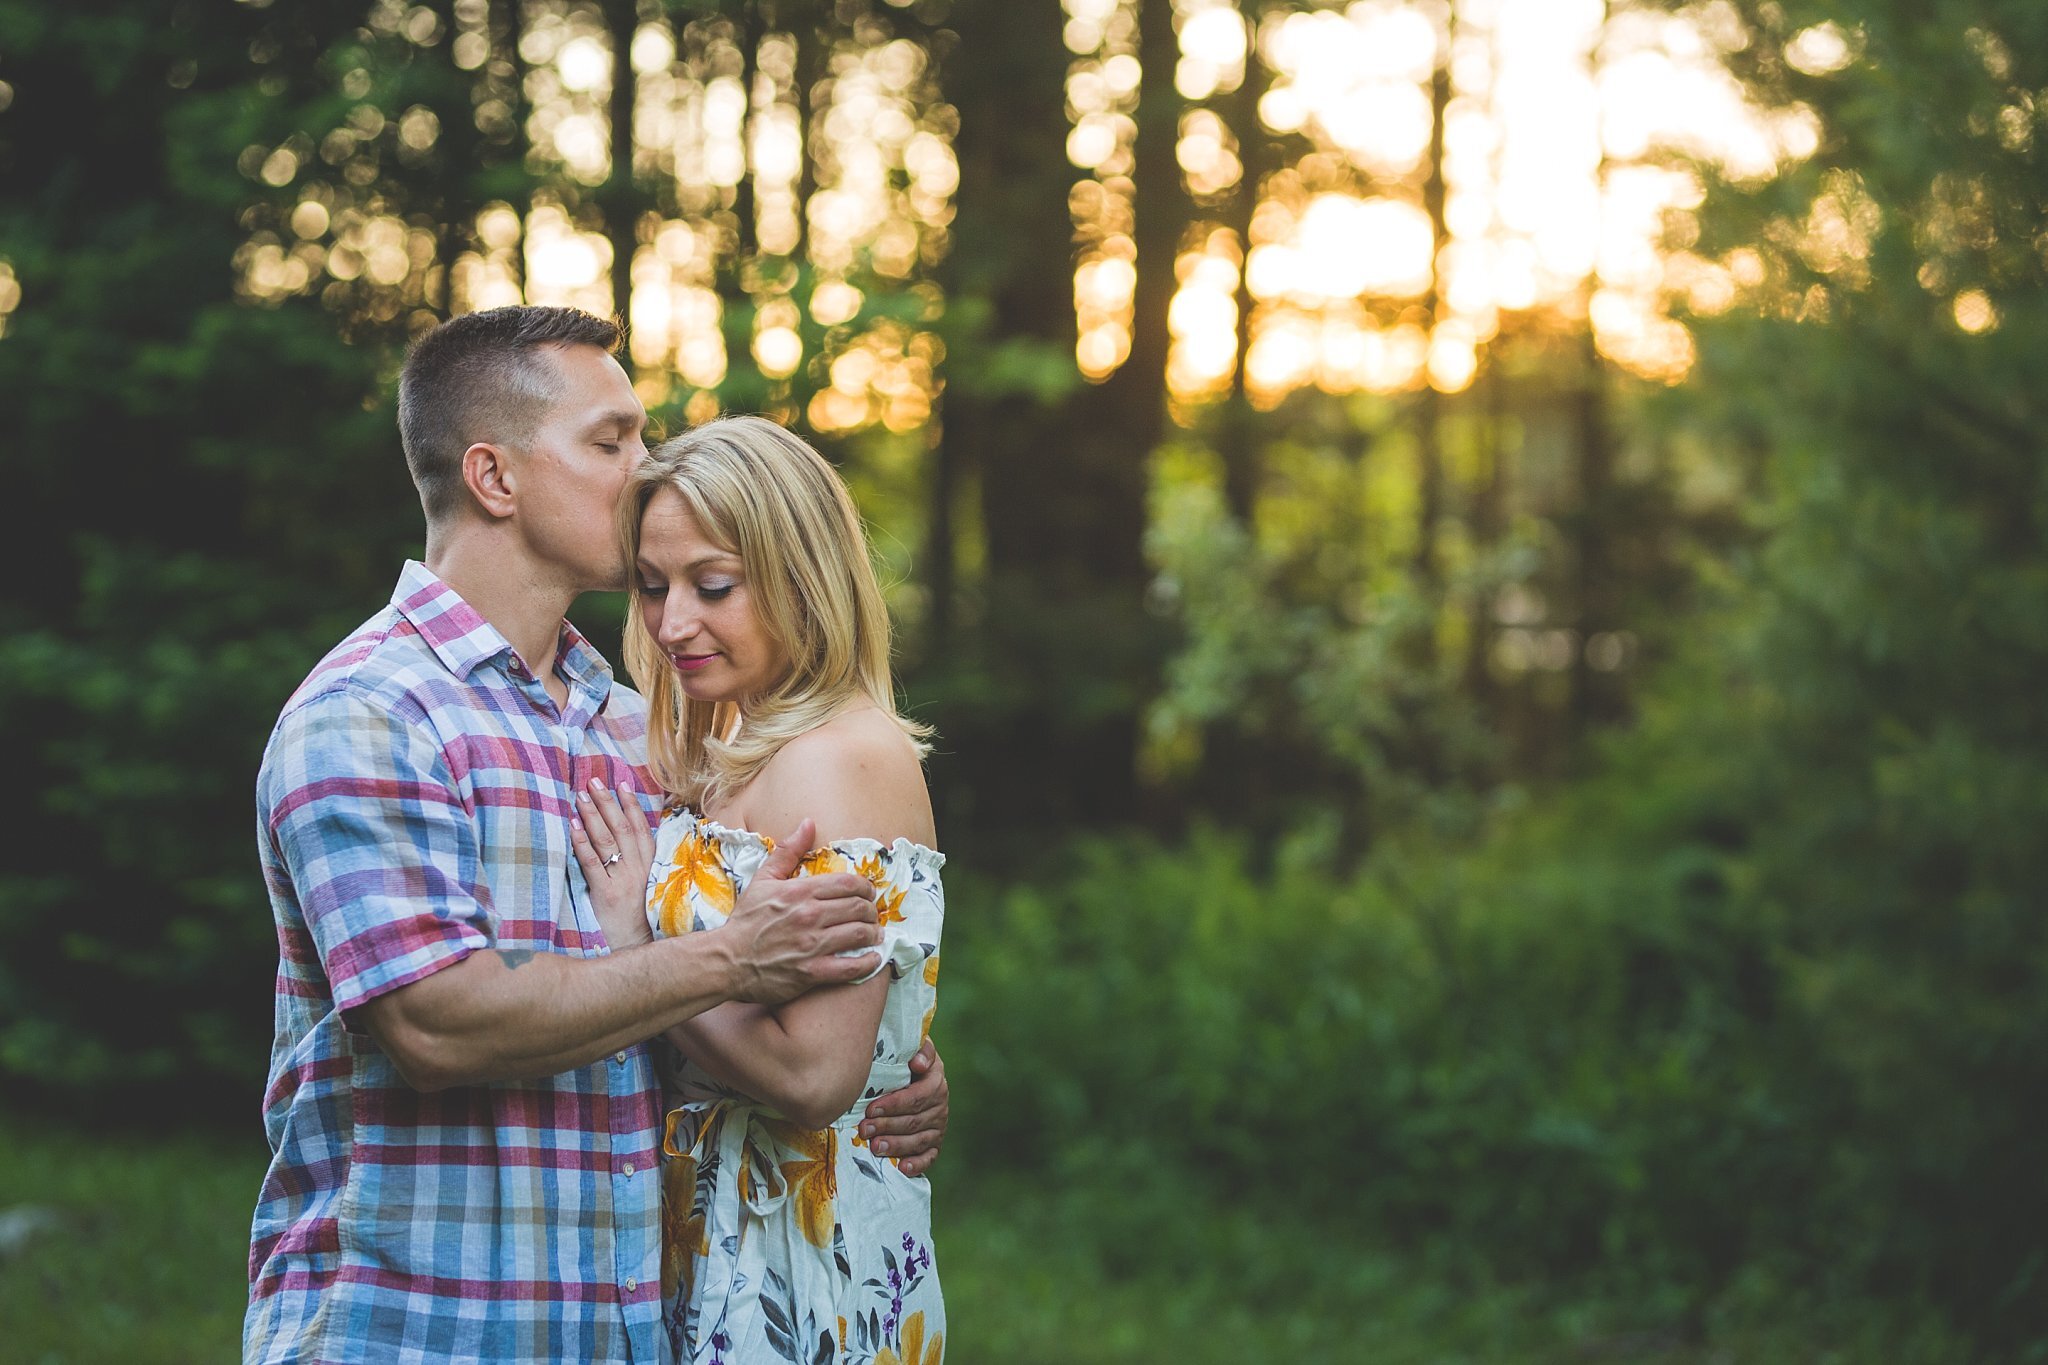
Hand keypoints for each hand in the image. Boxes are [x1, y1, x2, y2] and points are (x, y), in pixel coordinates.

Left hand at [570, 777, 654, 949]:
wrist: (638, 949)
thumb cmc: (640, 919)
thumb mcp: (646, 887)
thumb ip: (639, 864)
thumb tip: (624, 842)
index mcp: (651, 866)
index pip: (641, 828)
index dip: (631, 805)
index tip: (621, 784)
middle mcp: (639, 869)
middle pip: (622, 828)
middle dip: (607, 802)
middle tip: (593, 781)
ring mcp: (623, 880)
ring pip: (607, 840)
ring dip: (593, 815)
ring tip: (580, 796)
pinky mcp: (606, 894)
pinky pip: (593, 863)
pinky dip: (582, 843)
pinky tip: (572, 827)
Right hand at [718, 819, 880, 1003]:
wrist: (726, 961)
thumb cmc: (746, 921)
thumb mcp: (763, 880)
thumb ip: (787, 851)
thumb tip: (808, 823)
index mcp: (800, 891)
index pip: (848, 883)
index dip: (865, 887)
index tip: (867, 893)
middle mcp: (809, 916)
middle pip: (858, 907)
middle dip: (871, 910)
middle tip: (871, 914)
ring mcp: (811, 945)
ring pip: (859, 933)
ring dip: (873, 933)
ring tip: (874, 934)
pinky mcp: (811, 972)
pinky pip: (851, 967)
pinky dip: (867, 962)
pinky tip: (871, 958)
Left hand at [862, 1037, 946, 1175]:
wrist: (911, 1074)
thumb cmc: (903, 1061)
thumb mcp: (910, 1048)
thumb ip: (919, 1049)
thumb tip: (918, 1062)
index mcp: (935, 1081)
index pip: (917, 1096)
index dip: (894, 1104)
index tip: (871, 1109)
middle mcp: (940, 1105)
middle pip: (914, 1120)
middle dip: (887, 1126)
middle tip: (864, 1129)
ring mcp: (938, 1126)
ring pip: (918, 1140)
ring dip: (896, 1145)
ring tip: (875, 1147)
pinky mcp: (934, 1143)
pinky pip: (929, 1157)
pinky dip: (916, 1164)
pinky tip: (901, 1168)